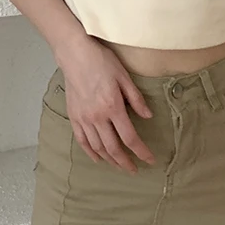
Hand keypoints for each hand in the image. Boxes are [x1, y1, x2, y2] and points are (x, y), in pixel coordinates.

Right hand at [54, 35, 155, 173]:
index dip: (141, 152)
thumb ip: (136, 99)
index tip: (150, 160)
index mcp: (113, 107)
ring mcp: (83, 118)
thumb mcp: (124, 77)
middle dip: (125, 162)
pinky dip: (90, 152)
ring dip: (110, 160)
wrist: (75, 54)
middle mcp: (97, 117)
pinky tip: (98, 159)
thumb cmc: (101, 61)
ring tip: (119, 166)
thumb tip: (149, 116)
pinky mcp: (74, 116)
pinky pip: (82, 140)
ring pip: (97, 148)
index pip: (130, 137)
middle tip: (134, 170)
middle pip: (113, 148)